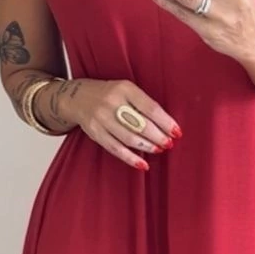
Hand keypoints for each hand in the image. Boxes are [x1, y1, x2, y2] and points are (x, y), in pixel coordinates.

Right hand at [53, 78, 180, 170]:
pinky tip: (142, 164)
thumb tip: (166, 126)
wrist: (78, 97)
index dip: (165, 122)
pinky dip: (131, 158)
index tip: (176, 132)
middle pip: (140, 124)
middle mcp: (112, 102)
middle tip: (169, 143)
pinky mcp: (95, 132)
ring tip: (158, 149)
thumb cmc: (110, 94)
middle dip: (158, 137)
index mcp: (125, 89)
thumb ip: (143, 104)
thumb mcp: (127, 89)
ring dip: (147, 146)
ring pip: (129, 138)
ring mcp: (102, 118)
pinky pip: (115, 148)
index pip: (150, 108)